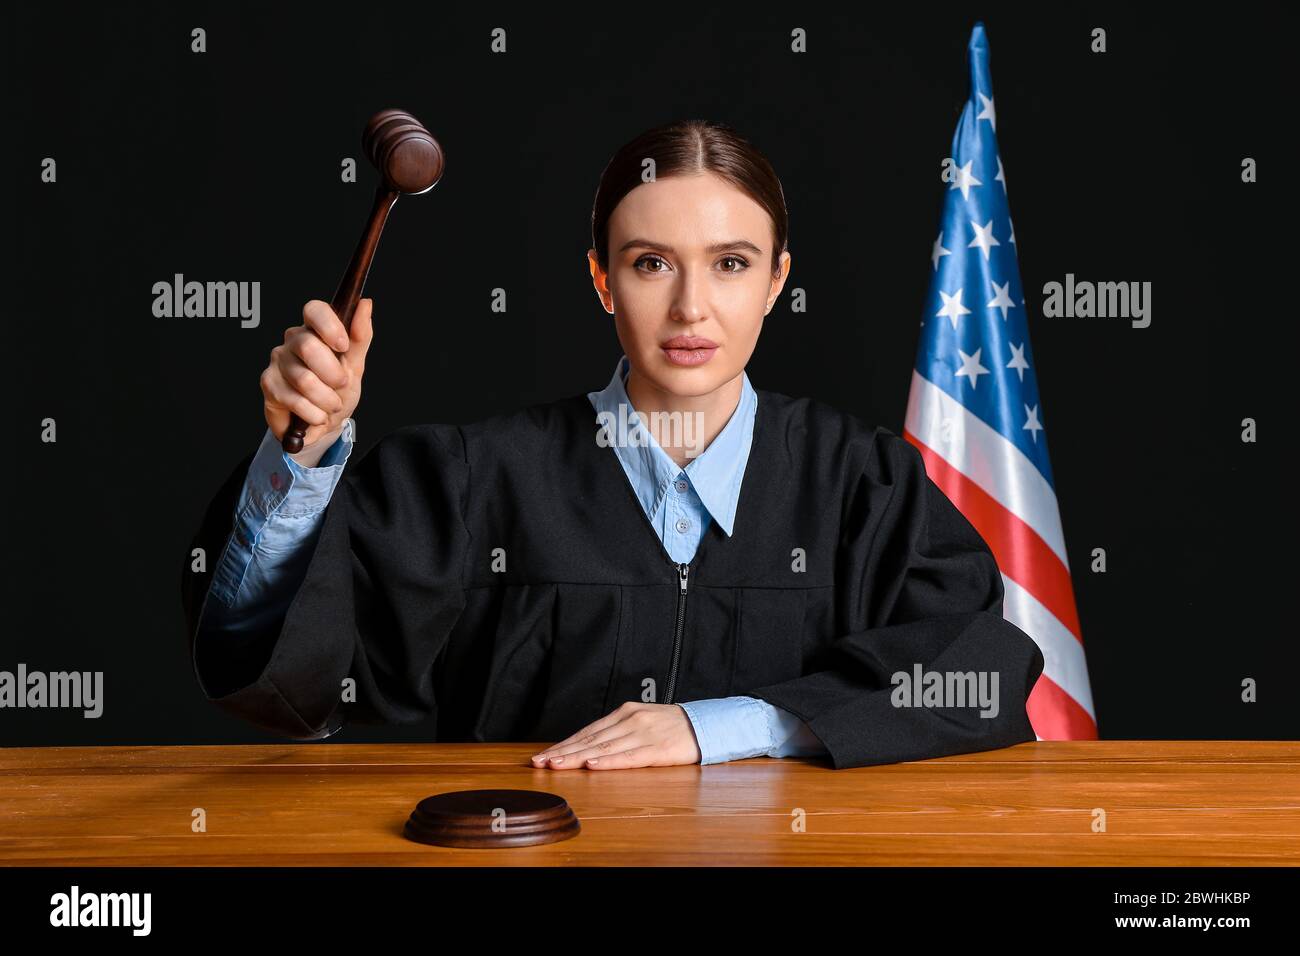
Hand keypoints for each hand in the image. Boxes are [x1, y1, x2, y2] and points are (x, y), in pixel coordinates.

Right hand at [261, 298, 373, 465]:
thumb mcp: (355, 365)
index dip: (329, 326)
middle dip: (333, 374)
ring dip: (326, 399)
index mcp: (315, 330)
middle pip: (309, 347)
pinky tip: (317, 415)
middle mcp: (293, 340)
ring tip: (331, 404)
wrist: (324, 422)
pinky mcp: (268, 383)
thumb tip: (365, 304)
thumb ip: (360, 336)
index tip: (342, 346)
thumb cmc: (338, 389)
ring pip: (304, 379)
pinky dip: (314, 413)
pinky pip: (294, 399)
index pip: (315, 310)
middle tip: (341, 385)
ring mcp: (278, 360)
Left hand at [530, 702, 701, 769]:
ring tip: (556, 764)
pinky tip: (593, 765)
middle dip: (563, 752)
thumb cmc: (672, 727)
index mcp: (625, 712)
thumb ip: (618, 732)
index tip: (544, 755)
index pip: (588, 730)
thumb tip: (588, 747)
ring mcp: (644, 734)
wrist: (707, 725)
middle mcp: (631, 720)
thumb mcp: (642, 722)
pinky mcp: (658, 749)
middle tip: (540, 762)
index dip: (565, 744)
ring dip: (577, 757)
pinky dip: (609, 761)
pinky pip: (629, 756)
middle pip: (591, 739)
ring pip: (604, 747)